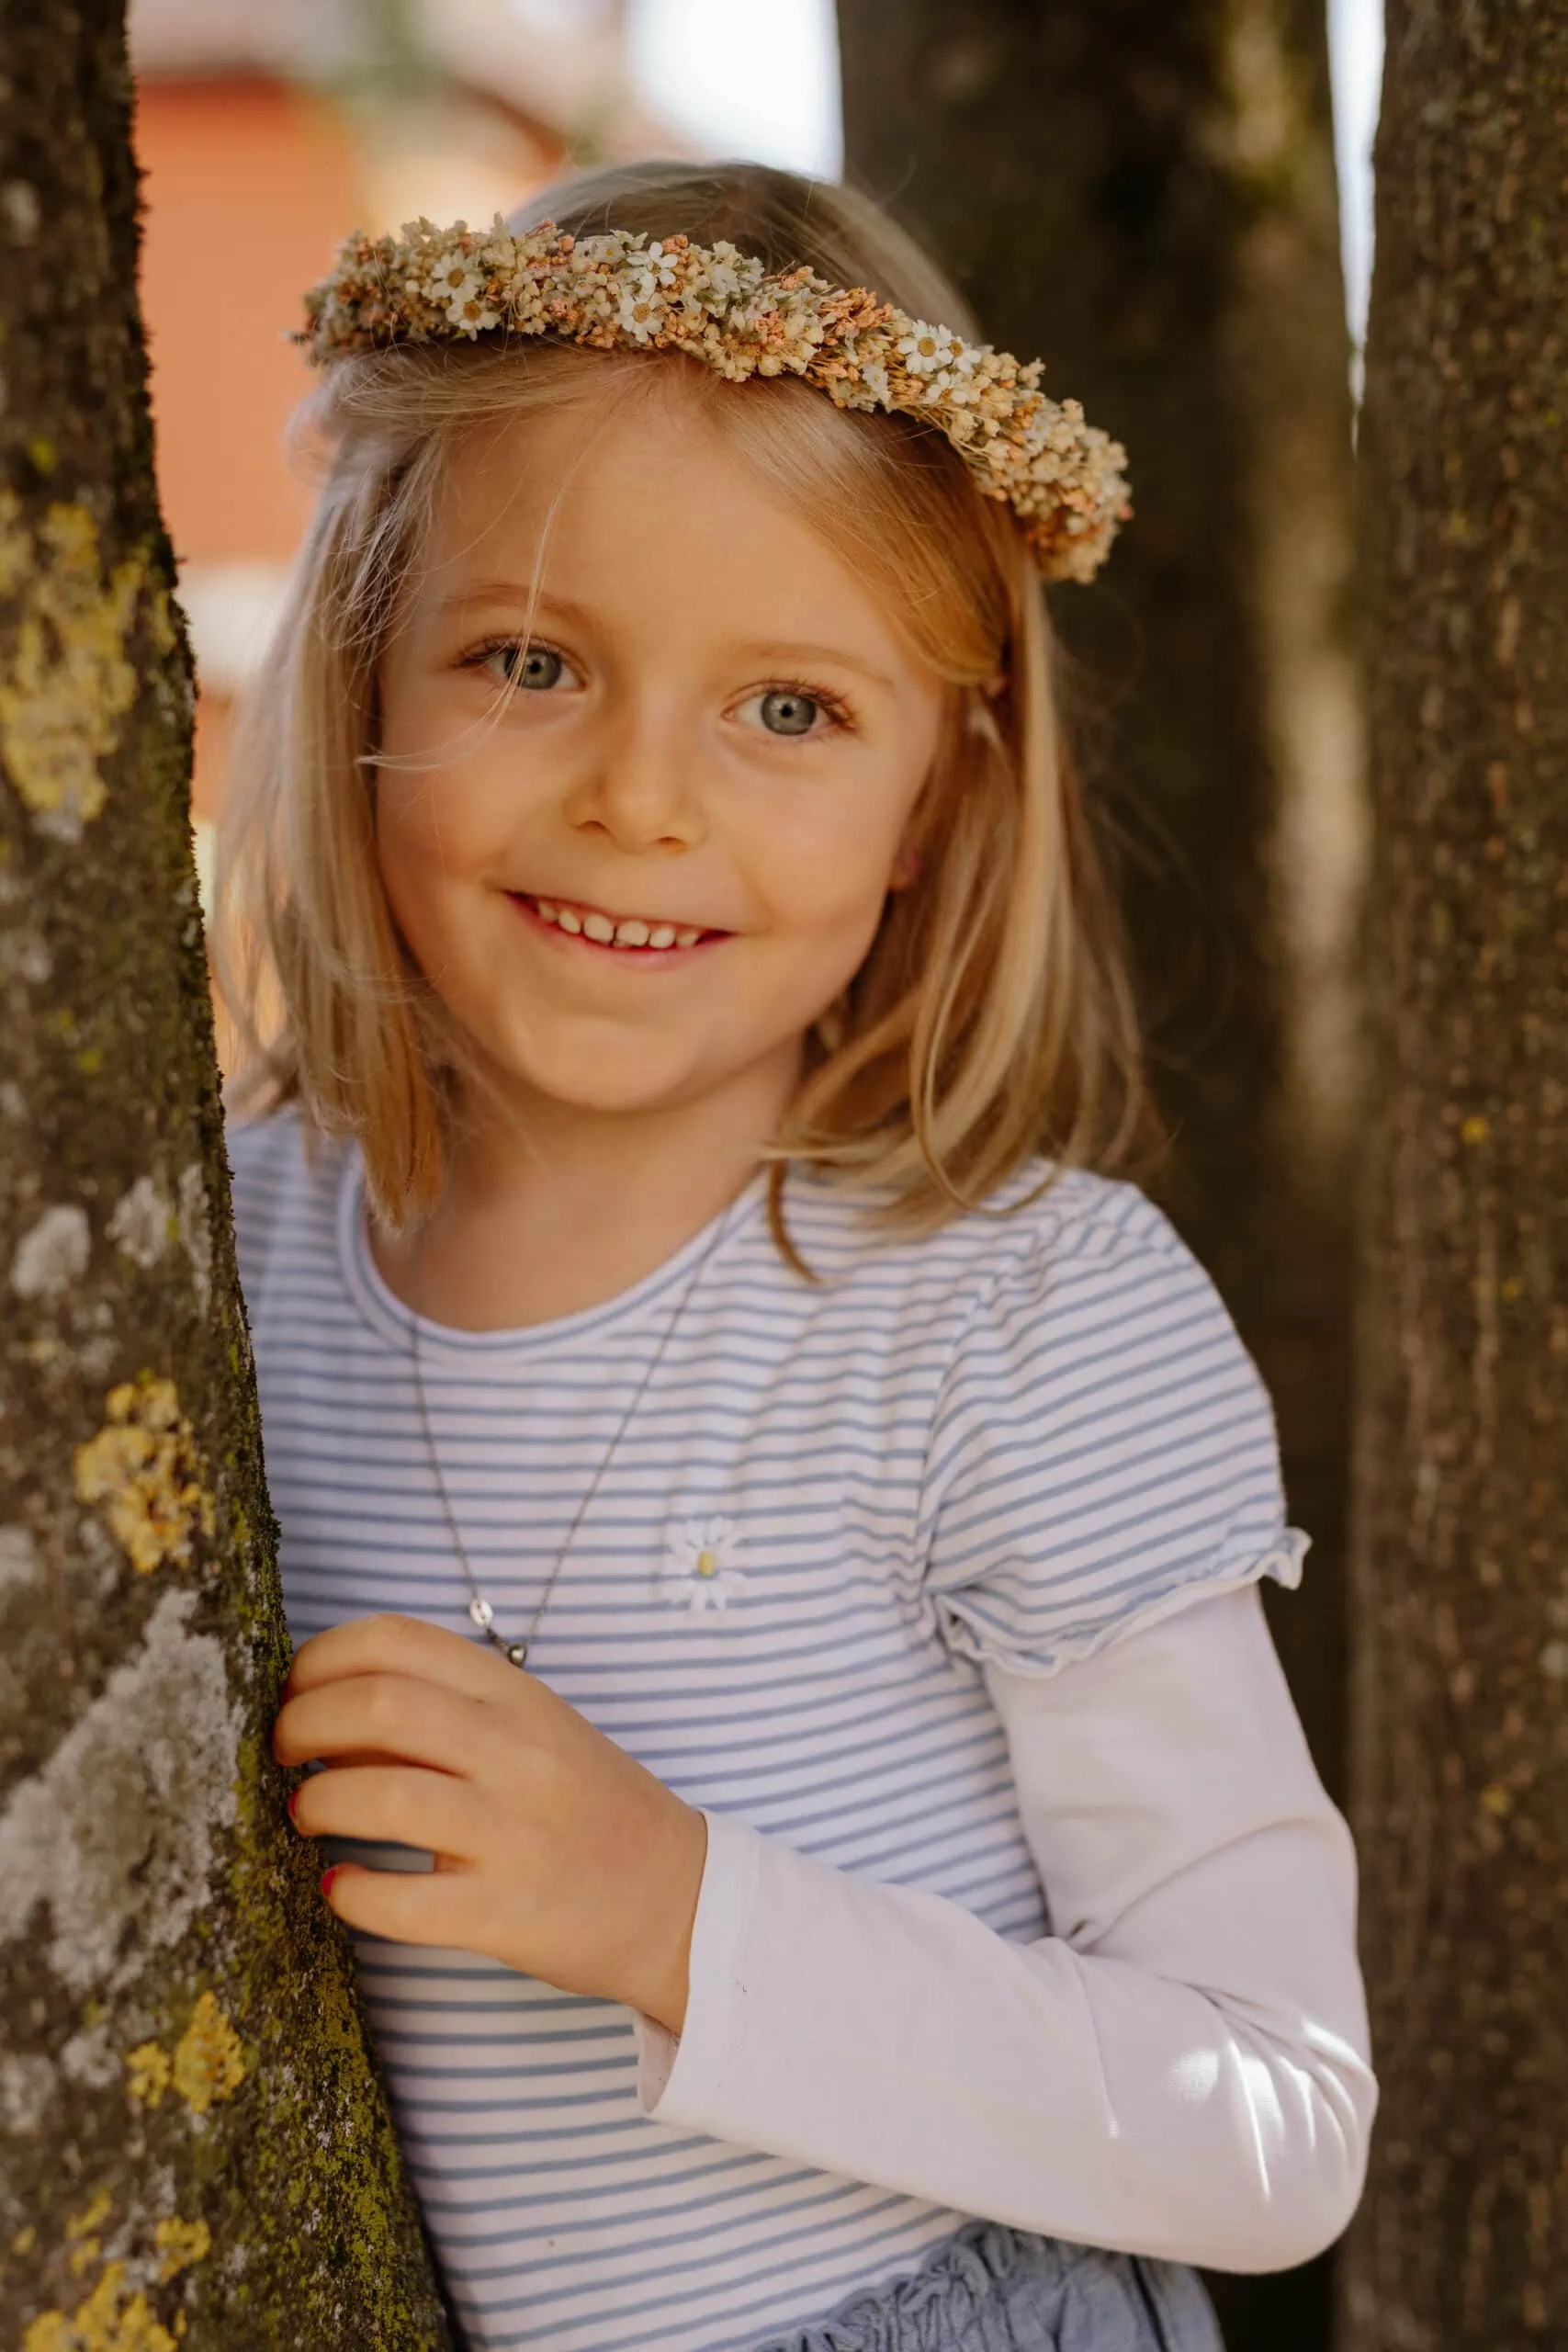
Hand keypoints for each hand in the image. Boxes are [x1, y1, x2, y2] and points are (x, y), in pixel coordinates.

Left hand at [271, 1613, 707, 2032]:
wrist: (679, 1899)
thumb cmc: (587, 1808)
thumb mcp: (531, 1735)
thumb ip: (442, 1714)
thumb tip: (321, 1715)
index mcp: (518, 1696)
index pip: (397, 1641)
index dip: (321, 1658)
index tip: (295, 1689)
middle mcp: (518, 1752)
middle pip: (374, 1706)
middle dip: (298, 1723)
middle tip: (281, 1751)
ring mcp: (514, 1832)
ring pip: (378, 1797)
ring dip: (315, 1802)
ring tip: (308, 1814)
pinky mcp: (505, 1913)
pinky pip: (399, 1902)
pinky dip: (349, 1895)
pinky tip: (341, 1890)